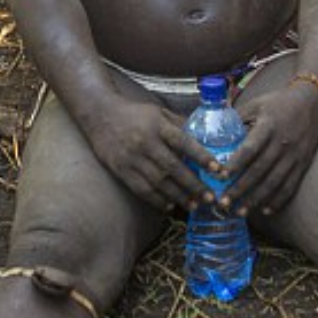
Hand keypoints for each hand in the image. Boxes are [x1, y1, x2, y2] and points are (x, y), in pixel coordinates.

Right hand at [85, 99, 218, 212]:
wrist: (100, 114)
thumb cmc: (135, 113)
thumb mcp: (159, 112)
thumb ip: (179, 124)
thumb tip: (205, 137)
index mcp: (158, 125)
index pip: (184, 142)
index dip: (202, 157)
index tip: (218, 170)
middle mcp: (145, 142)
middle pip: (173, 167)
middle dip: (193, 185)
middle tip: (210, 198)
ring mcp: (132, 158)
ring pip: (158, 182)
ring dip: (178, 196)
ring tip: (193, 205)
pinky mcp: (121, 170)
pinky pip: (141, 189)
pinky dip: (157, 200)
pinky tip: (170, 206)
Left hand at [218, 84, 317, 217]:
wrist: (313, 101)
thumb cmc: (279, 102)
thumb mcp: (256, 104)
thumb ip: (237, 118)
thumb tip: (212, 132)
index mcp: (268, 125)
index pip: (250, 148)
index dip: (236, 163)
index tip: (221, 176)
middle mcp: (282, 142)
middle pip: (260, 170)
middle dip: (240, 189)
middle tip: (223, 202)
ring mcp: (294, 155)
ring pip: (274, 182)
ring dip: (256, 199)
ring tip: (240, 212)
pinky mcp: (303, 164)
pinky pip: (290, 186)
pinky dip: (278, 200)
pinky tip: (265, 210)